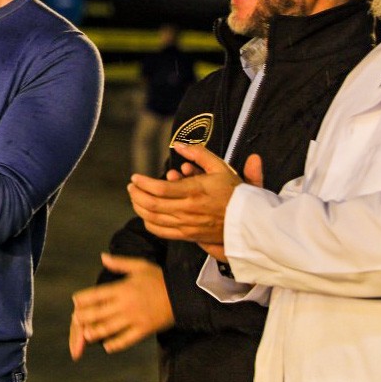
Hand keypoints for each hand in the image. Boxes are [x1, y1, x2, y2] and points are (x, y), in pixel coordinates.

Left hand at [69, 254, 174, 358]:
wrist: (182, 295)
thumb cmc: (159, 278)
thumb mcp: (140, 266)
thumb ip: (120, 263)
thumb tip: (103, 257)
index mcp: (123, 288)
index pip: (96, 295)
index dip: (83, 299)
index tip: (76, 301)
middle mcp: (125, 304)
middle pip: (98, 313)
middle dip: (84, 317)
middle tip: (76, 319)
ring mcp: (134, 319)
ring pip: (108, 328)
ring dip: (95, 332)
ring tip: (86, 334)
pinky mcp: (143, 330)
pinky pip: (125, 340)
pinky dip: (114, 344)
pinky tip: (107, 346)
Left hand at [128, 143, 262, 256]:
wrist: (248, 221)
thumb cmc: (235, 193)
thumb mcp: (220, 167)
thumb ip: (199, 154)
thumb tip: (180, 146)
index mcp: (195, 191)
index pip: (159, 189)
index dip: (143, 183)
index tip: (135, 177)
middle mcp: (188, 210)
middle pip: (151, 205)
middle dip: (136, 194)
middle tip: (132, 186)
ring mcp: (187, 225)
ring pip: (153, 219)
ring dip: (139, 207)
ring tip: (135, 197)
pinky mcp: (188, 235)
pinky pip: (162, 232)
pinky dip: (149, 223)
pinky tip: (145, 214)